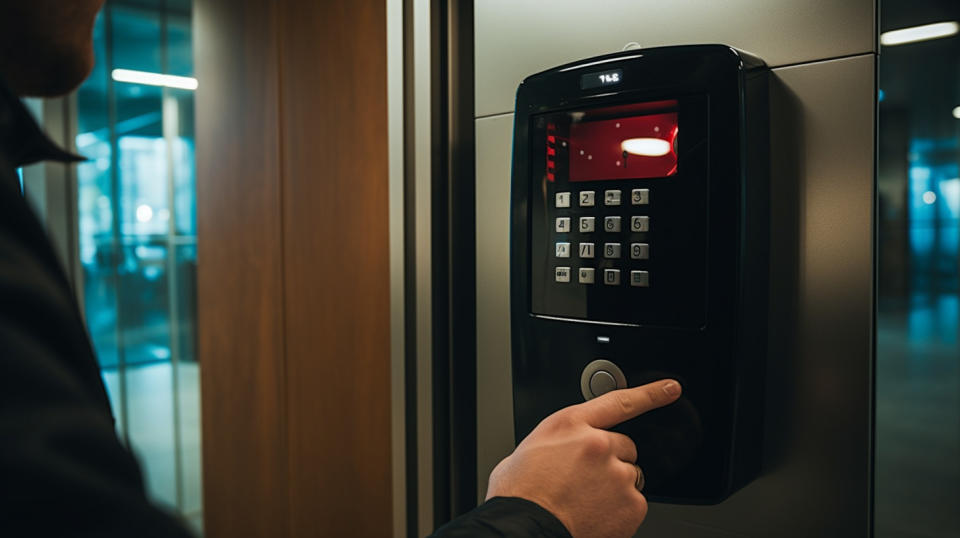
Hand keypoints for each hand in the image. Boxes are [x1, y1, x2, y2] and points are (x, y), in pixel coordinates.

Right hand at [485, 379, 681, 537]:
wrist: (525, 525)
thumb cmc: (520, 493)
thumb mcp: (531, 448)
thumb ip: (559, 440)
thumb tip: (561, 447)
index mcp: (571, 425)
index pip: (618, 401)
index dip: (649, 393)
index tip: (671, 388)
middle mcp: (598, 444)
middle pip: (625, 446)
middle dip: (612, 460)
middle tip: (586, 479)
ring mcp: (617, 474)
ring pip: (630, 476)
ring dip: (615, 486)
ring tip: (586, 500)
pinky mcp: (630, 504)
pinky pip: (634, 503)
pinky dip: (620, 510)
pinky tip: (596, 514)